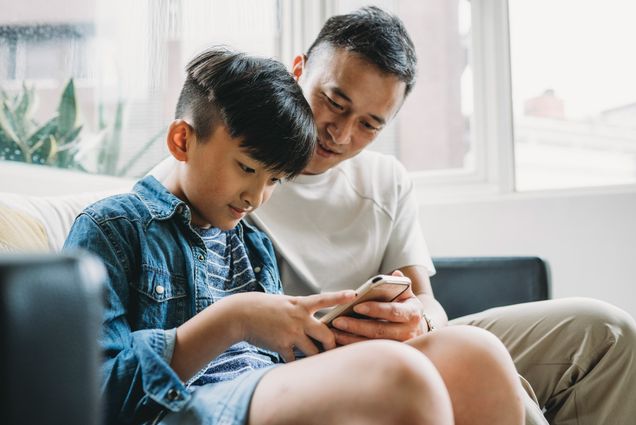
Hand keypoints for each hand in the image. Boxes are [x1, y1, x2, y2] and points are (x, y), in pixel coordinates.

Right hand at [234, 290, 355, 361]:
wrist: (242, 314)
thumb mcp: (286, 303)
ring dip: (315, 357)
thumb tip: (318, 325)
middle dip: (332, 345)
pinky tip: (293, 365)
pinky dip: (296, 364)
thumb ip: (303, 311)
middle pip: (327, 334)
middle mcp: (299, 318)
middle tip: (332, 349)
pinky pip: (295, 360)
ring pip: (313, 352)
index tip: (354, 294)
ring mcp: (291, 333)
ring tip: (314, 360)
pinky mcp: (282, 346)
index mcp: (301, 304)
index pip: (325, 299)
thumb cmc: (265, 308)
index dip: (340, 297)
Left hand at [331, 271, 427, 344]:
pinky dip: (354, 347)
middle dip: (357, 326)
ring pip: (373, 344)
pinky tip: (340, 342)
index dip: (375, 309)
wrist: (418, 329)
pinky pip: (370, 352)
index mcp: (413, 313)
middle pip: (379, 330)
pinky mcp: (391, 355)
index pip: (393, 311)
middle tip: (337, 321)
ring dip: (351, 339)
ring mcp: (400, 345)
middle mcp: (408, 332)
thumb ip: (401, 284)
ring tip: (334, 333)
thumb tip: (396, 275)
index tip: (357, 307)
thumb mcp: (407, 295)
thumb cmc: (406, 307)